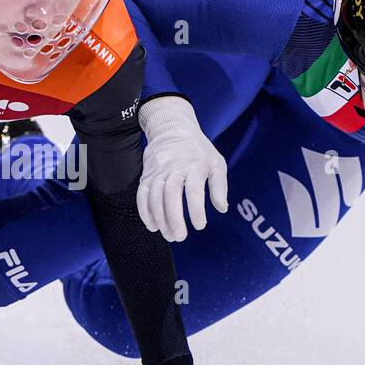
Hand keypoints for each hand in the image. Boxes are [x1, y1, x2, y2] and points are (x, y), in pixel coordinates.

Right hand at [137, 96, 228, 241]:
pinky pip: (142, 195)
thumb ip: (220, 186)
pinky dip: (145, 212)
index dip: (196, 210)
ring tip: (169, 235)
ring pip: (155, 197)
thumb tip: (222, 208)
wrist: (171, 127)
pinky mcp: (146, 175)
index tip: (200, 226)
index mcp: (194, 165)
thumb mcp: (216, 162)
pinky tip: (152, 226)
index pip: (194, 190)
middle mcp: (174, 167)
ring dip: (160, 219)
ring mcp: (157, 171)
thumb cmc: (198, 149)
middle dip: (174, 218)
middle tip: (180, 237)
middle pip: (171, 195)